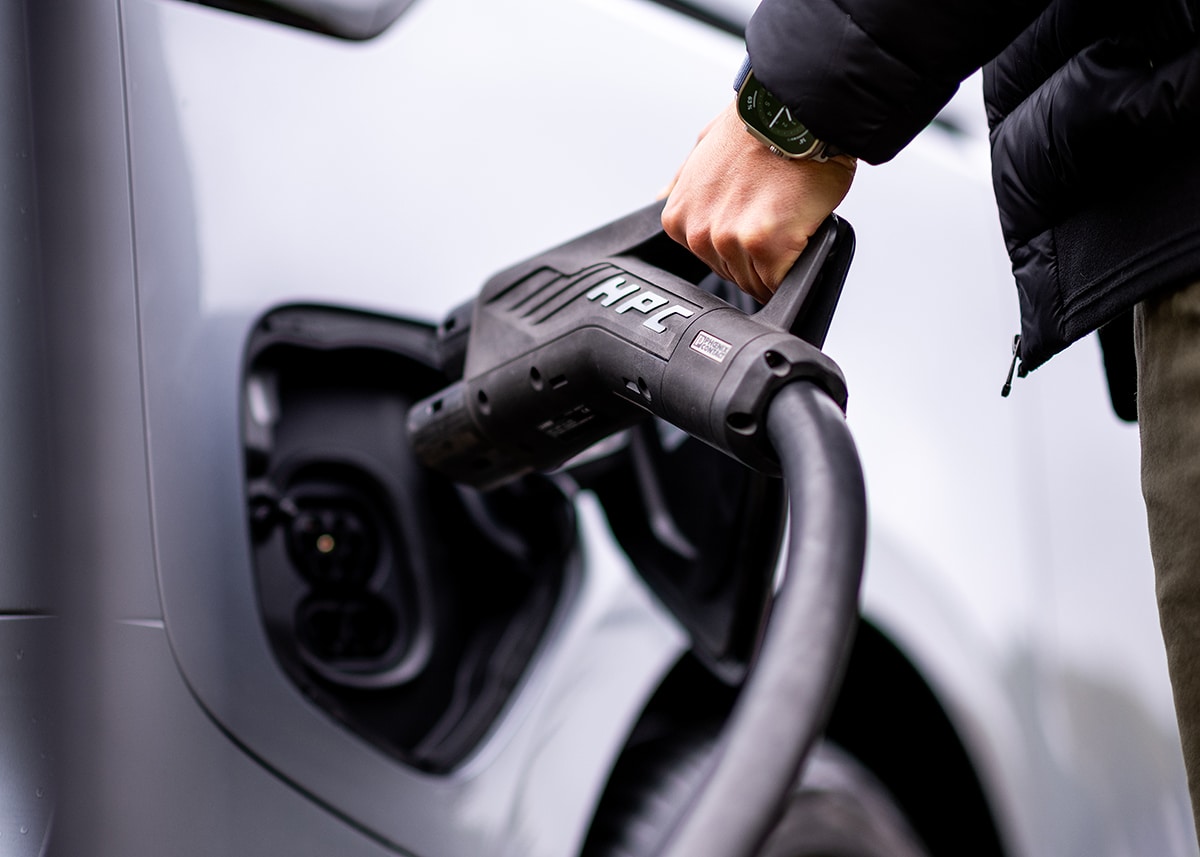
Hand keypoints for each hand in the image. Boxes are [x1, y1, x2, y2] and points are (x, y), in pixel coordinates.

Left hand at [661, 100, 855, 303]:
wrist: (793, 111)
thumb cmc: (757, 126)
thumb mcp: (703, 147)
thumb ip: (682, 181)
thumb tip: (662, 196)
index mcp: (679, 216)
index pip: (709, 261)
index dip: (739, 247)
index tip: (756, 223)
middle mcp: (697, 232)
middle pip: (735, 274)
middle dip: (760, 255)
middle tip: (778, 214)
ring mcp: (728, 240)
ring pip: (758, 282)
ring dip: (780, 261)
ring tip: (790, 216)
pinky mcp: (765, 245)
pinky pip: (780, 282)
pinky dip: (796, 267)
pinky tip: (802, 233)